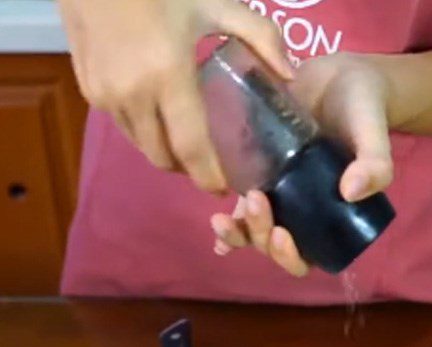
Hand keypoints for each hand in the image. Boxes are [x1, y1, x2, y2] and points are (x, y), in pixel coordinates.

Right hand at [58, 0, 292, 192]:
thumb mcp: (214, 2)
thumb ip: (259, 36)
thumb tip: (292, 76)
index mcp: (168, 77)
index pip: (191, 148)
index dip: (208, 176)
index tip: (224, 190)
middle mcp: (134, 95)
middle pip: (163, 157)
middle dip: (187, 170)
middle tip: (209, 167)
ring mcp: (105, 94)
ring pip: (141, 145)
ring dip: (164, 152)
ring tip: (186, 144)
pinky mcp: (88, 89)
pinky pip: (123, 126)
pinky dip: (143, 131)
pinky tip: (159, 118)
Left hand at [211, 54, 392, 275]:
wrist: (342, 77)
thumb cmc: (364, 113)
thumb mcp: (375, 137)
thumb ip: (375, 165)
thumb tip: (350, 193)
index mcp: (332, 219)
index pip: (310, 258)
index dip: (291, 258)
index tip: (283, 234)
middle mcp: (303, 215)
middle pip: (274, 246)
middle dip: (260, 236)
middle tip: (259, 200)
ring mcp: (279, 195)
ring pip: (253, 230)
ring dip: (238, 232)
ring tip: (222, 217)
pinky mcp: (258, 173)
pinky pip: (240, 202)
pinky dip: (229, 219)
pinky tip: (216, 218)